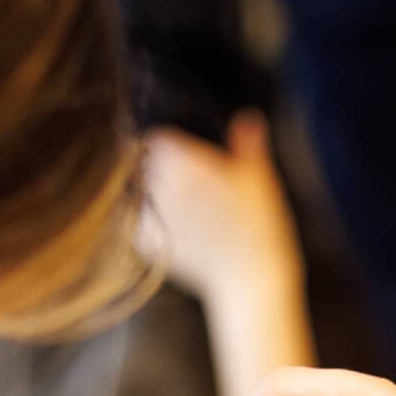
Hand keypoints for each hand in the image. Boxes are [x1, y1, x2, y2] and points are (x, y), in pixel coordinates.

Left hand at [139, 115, 301, 316]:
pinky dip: (146, 224)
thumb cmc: (260, 224)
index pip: (155, 139)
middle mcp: (162, 185)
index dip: (165, 144)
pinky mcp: (147, 243)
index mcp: (185, 161)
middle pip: (142, 165)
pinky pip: (135, 224)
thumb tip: (246, 118)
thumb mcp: (259, 177)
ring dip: (147, 196)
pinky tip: (171, 229)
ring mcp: (152, 215)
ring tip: (174, 206)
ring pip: (136, 194)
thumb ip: (247, 144)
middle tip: (175, 180)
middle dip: (153, 169)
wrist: (250, 277)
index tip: (175, 152)